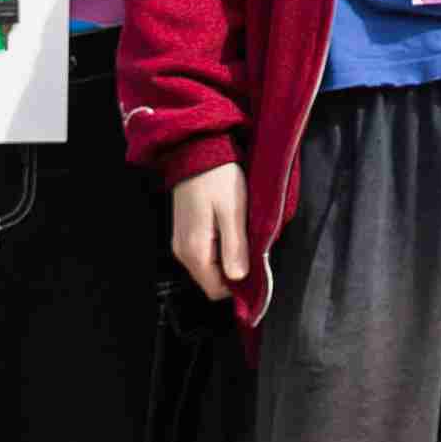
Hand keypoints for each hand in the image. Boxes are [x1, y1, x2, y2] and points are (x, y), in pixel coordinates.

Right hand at [169, 166, 253, 305]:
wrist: (197, 151)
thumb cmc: (218, 179)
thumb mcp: (233, 212)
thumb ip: (235, 247)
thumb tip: (239, 278)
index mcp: (194, 251)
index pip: (215, 290)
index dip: (238, 288)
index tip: (258, 273)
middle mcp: (182, 252)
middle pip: (212, 280)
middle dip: (234, 272)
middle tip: (254, 250)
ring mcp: (182, 242)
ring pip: (209, 267)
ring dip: (229, 259)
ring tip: (244, 236)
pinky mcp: (185, 232)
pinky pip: (205, 253)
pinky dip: (221, 248)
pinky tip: (232, 229)